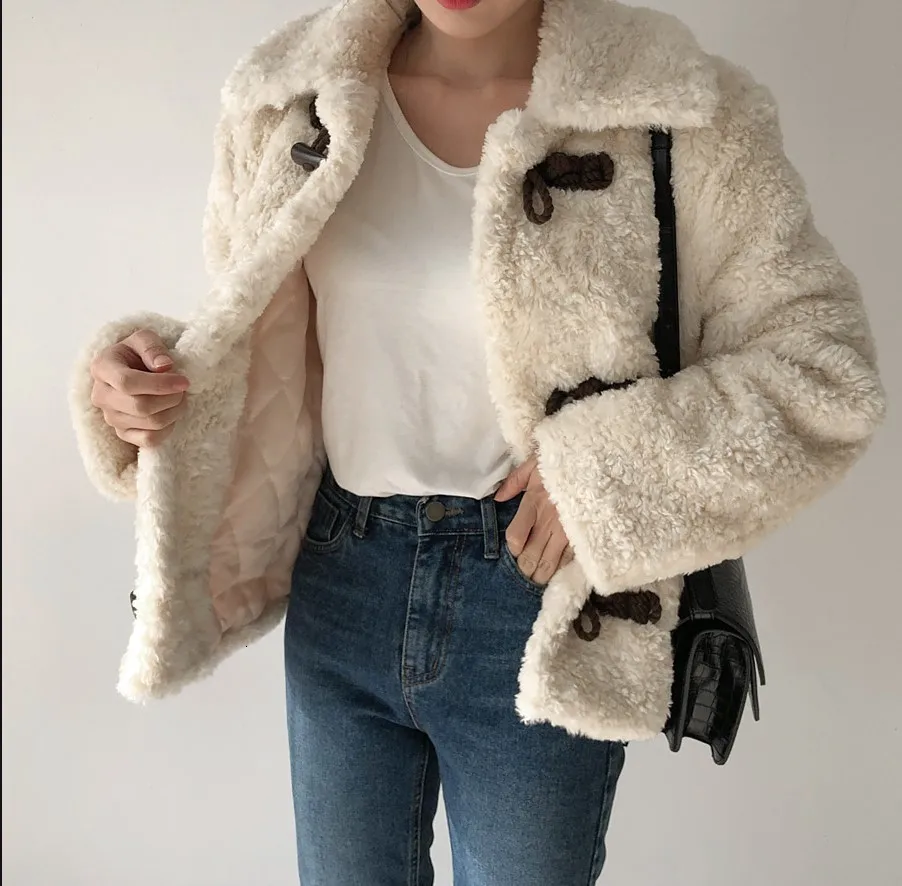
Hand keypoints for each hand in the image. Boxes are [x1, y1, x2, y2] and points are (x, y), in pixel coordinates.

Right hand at [90, 329, 189, 447]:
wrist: (130, 369)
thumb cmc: (136, 353)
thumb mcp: (143, 339)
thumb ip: (152, 348)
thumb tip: (164, 366)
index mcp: (102, 368)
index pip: (128, 383)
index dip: (160, 384)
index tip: (184, 381)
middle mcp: (101, 396)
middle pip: (141, 406)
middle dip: (171, 398)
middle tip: (183, 388)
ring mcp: (111, 417)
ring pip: (150, 424)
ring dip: (174, 411)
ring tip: (179, 398)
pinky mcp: (123, 433)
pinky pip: (150, 440)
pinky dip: (168, 428)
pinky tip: (171, 413)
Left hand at [495, 455, 572, 584]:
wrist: (595, 458)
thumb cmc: (562, 461)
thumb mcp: (534, 464)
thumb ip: (514, 482)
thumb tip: (497, 499)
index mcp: (534, 503)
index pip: (516, 538)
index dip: (513, 549)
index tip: (514, 550)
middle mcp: (549, 521)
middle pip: (531, 556)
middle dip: (525, 569)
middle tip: (524, 574)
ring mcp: (568, 530)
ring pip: (550, 563)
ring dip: (541, 574)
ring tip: (537, 580)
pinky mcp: (584, 535)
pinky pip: (570, 559)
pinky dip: (562, 568)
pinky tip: (558, 573)